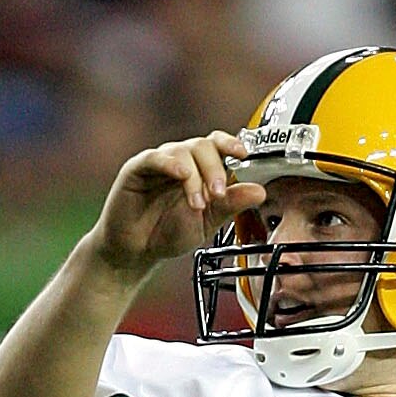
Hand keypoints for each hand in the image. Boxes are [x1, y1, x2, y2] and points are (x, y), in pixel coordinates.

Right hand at [91, 133, 264, 284]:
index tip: (244, 155)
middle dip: (215, 169)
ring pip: (183, 152)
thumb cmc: (167, 233)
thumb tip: (259, 191)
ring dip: (196, 177)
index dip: (232, 144)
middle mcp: (180, 161)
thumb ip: (230, 205)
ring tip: (197, 204)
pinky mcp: (137, 169)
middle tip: (219, 194)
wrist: (136, 252)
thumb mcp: (207, 222)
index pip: (217, 145)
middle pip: (203, 146)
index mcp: (199, 169)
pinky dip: (171, 164)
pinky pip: (155, 158)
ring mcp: (159, 162)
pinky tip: (181, 176)